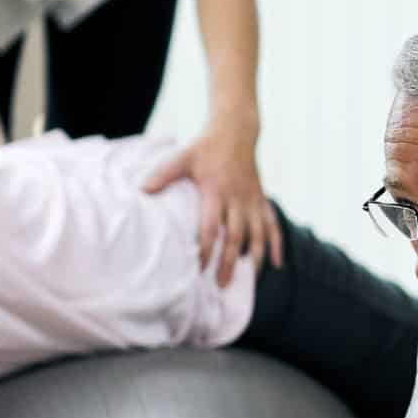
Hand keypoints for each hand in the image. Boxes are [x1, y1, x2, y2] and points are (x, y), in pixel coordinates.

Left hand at [143, 124, 282, 287]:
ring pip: (258, 235)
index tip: (199, 268)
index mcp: (217, 192)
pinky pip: (273, 226)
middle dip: (230, 262)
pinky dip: (276, 245)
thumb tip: (142, 190)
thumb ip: (163, 174)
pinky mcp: (262, 200)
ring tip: (250, 279)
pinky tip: (276, 264)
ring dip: (255, 258)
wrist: (236, 132)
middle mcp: (237, 200)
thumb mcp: (182, 157)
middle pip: (235, 237)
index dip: (206, 249)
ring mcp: (252, 201)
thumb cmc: (205, 147)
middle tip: (222, 284)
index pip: (211, 228)